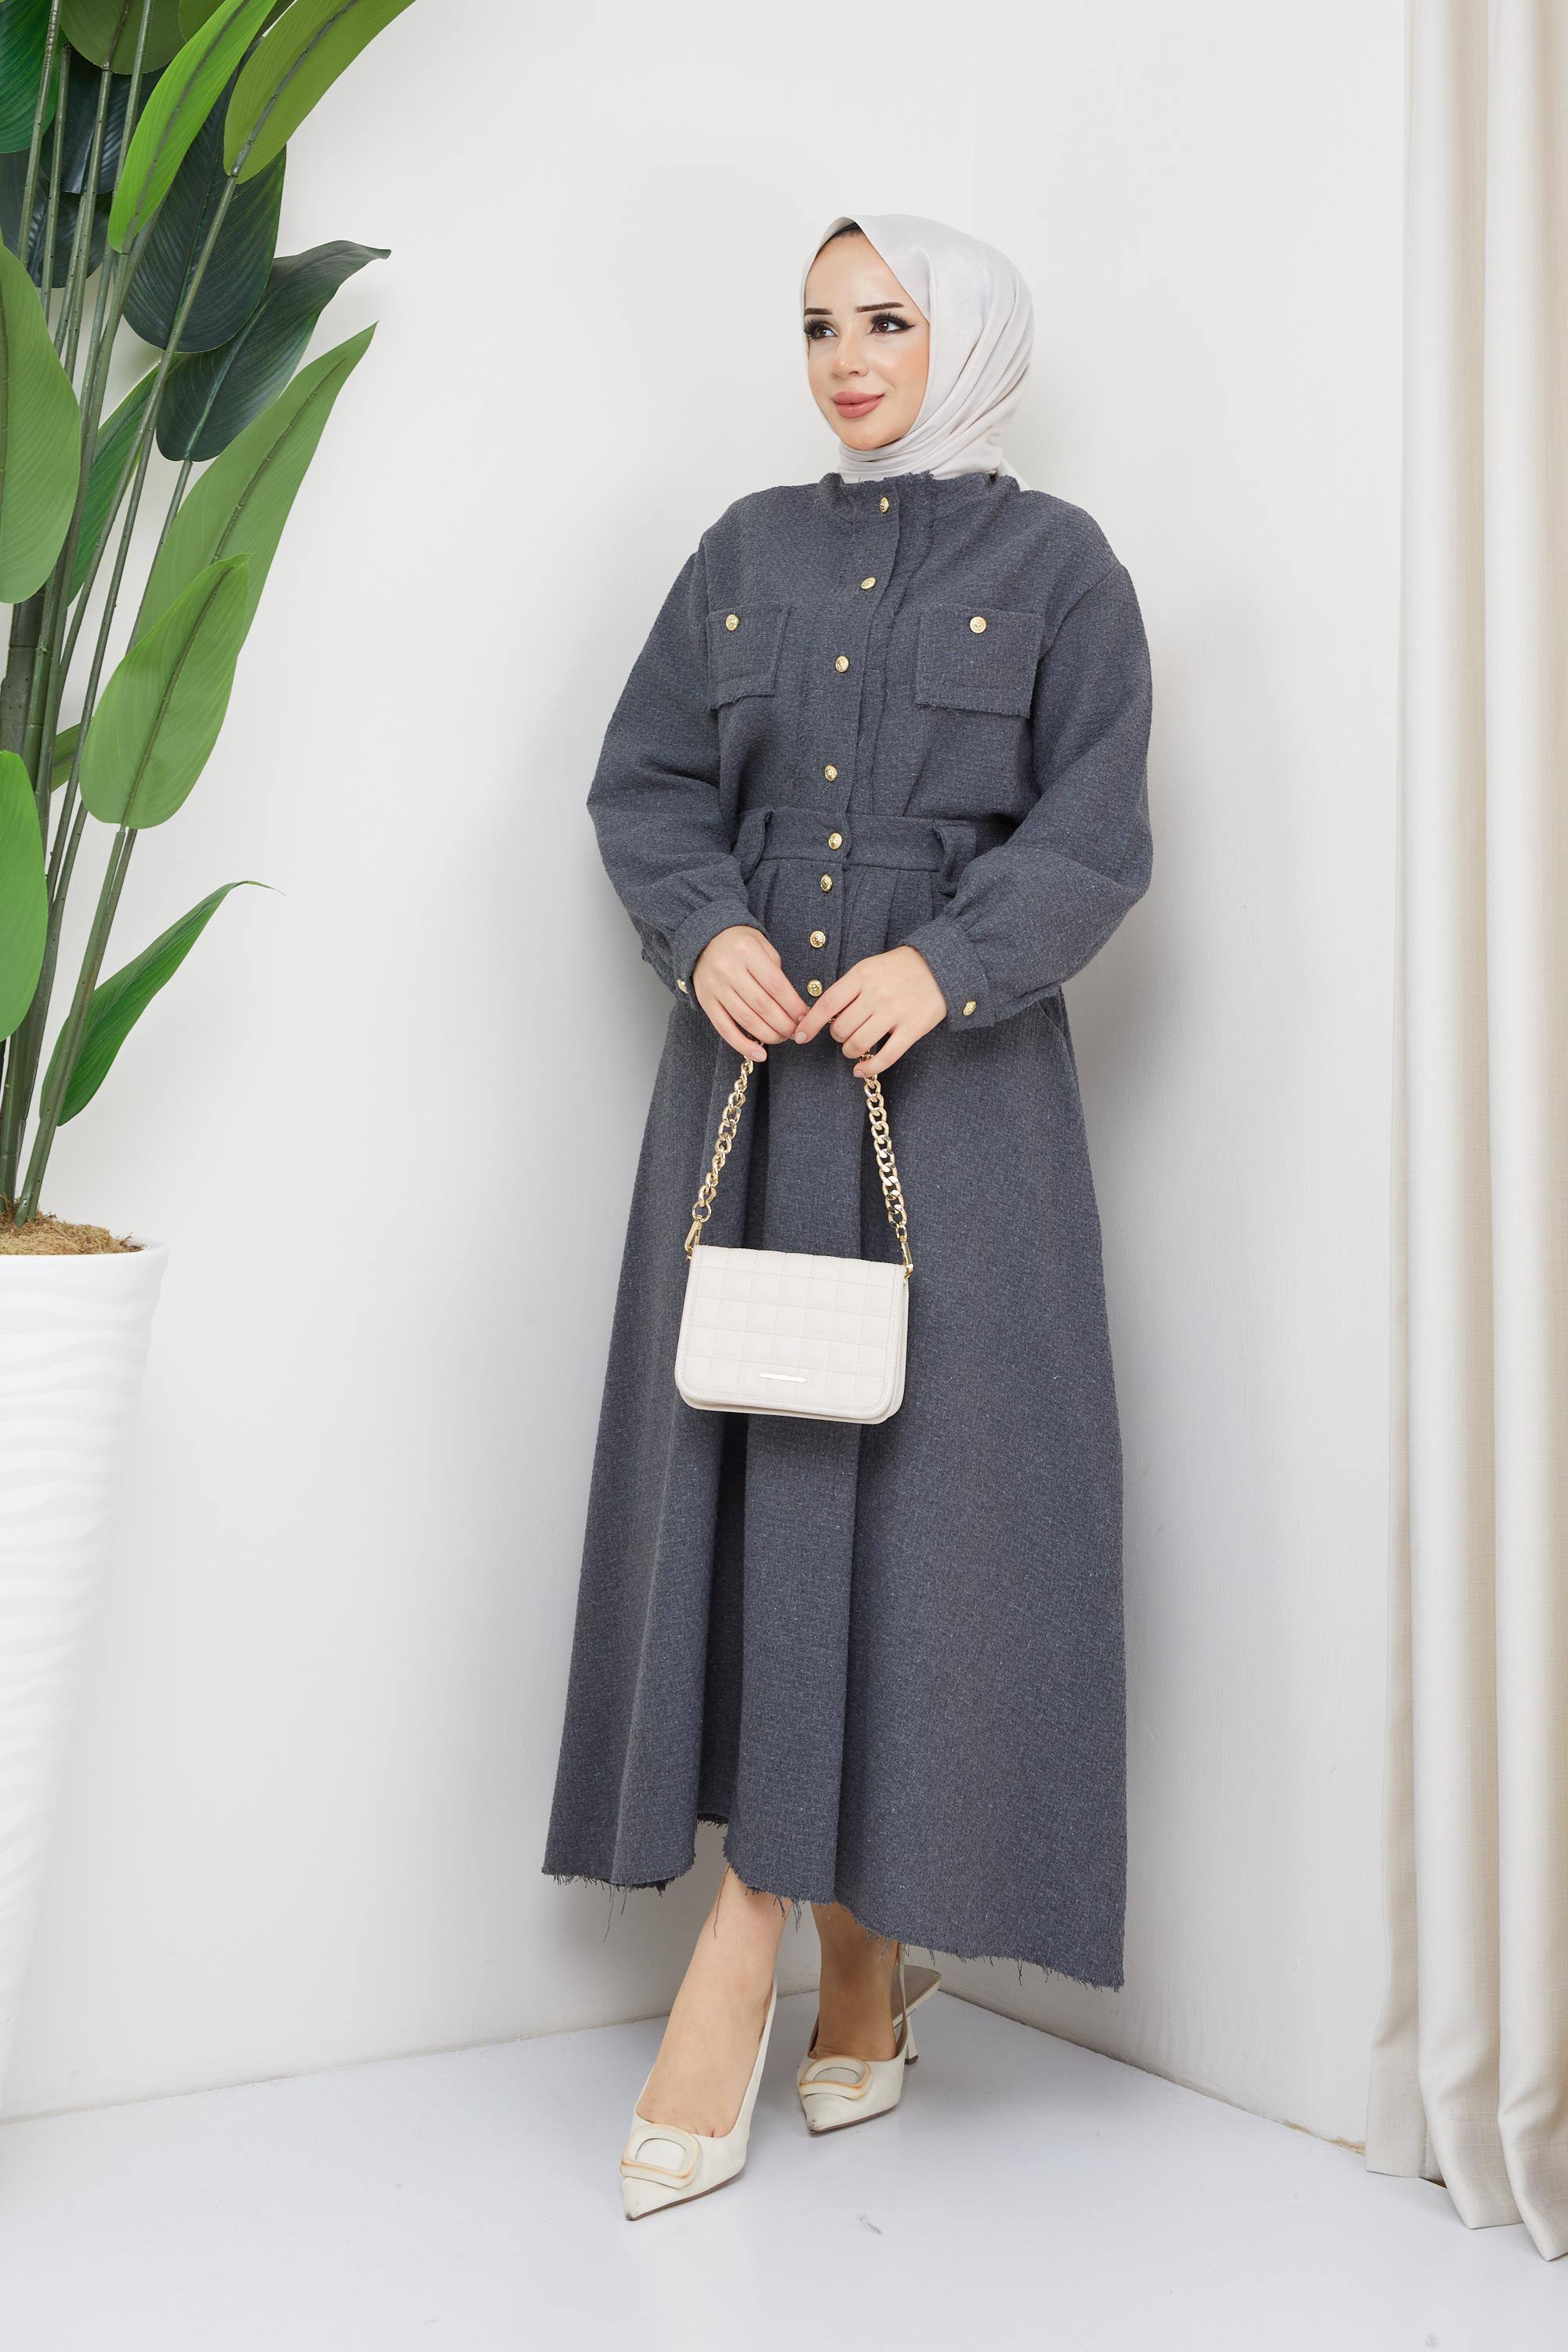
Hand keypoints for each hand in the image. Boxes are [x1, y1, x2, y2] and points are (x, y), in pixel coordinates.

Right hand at [691, 925, 809, 1059]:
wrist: (704, 938)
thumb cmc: (740, 943)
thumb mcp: (762, 946)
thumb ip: (776, 972)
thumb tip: (793, 1007)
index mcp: (747, 952)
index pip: (776, 986)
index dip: (793, 1006)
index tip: (806, 1018)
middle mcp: (729, 969)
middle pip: (762, 1006)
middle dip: (784, 1024)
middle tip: (796, 1032)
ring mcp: (715, 987)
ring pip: (746, 1020)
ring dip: (769, 1035)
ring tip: (783, 1039)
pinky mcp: (705, 1001)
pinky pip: (724, 1028)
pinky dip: (742, 1045)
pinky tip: (759, 1054)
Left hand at [789, 945, 945, 1075]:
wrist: (941, 966)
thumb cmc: (899, 969)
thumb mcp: (869, 968)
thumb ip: (848, 988)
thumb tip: (824, 1016)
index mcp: (862, 976)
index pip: (827, 1004)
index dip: (809, 1024)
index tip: (800, 1036)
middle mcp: (876, 994)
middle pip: (841, 1028)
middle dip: (837, 1036)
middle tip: (844, 1033)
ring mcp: (895, 1013)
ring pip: (858, 1044)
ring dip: (850, 1051)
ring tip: (854, 1046)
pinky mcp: (912, 1029)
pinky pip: (885, 1057)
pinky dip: (868, 1068)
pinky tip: (860, 1070)